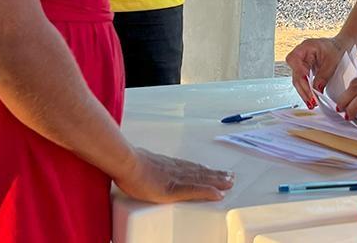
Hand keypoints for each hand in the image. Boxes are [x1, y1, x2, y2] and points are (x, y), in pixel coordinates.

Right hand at [113, 148, 233, 203]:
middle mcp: (176, 169)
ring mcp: (177, 178)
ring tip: (229, 183)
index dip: (203, 169)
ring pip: (202, 179)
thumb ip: (145, 168)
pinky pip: (195, 190)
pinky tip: (218, 194)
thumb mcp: (140, 164)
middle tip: (229, 177)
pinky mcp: (174, 188)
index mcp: (168, 165)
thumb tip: (140, 169)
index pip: (190, 167)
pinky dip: (208, 191)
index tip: (213, 170)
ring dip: (217, 181)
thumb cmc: (129, 163)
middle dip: (215, 175)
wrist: (126, 162)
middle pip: (200, 172)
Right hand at [285, 35, 350, 107]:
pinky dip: (306, 90)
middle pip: (295, 73)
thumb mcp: (331, 62)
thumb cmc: (335, 49)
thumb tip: (316, 90)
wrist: (339, 47)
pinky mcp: (304, 71)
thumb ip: (323, 75)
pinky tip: (311, 99)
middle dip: (303, 88)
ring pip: (298, 80)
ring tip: (312, 103)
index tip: (306, 80)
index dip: (298, 70)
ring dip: (304, 92)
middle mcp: (300, 55)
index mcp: (305, 47)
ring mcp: (301, 64)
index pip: (293, 59)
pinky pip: (302, 82)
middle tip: (311, 100)